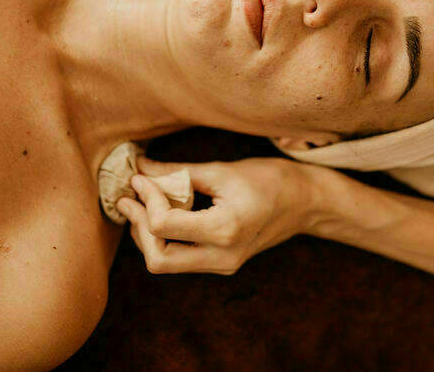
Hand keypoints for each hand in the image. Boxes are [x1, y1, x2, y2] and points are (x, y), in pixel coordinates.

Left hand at [116, 157, 316, 274]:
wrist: (304, 202)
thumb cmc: (268, 179)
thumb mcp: (220, 170)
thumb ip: (176, 172)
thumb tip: (139, 167)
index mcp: (225, 230)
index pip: (164, 226)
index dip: (146, 199)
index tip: (139, 176)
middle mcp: (223, 257)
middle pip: (158, 259)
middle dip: (139, 227)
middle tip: (130, 198)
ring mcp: (222, 265)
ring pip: (165, 263)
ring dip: (146, 234)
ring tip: (141, 201)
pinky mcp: (220, 264)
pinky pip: (179, 259)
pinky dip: (162, 237)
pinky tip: (159, 212)